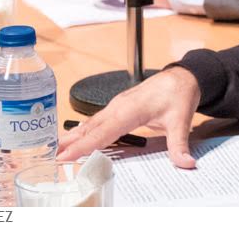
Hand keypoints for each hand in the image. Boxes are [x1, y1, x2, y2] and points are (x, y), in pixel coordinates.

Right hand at [57, 66, 200, 167]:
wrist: (182, 76)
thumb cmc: (178, 93)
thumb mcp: (181, 120)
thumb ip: (180, 144)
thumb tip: (186, 163)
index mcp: (131, 109)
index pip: (103, 132)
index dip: (84, 145)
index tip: (66, 155)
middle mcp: (120, 106)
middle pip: (91, 128)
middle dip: (71, 142)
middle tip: (52, 157)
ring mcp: (117, 105)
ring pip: (91, 123)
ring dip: (74, 136)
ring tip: (56, 149)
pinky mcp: (118, 107)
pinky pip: (97, 120)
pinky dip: (84, 130)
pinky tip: (74, 138)